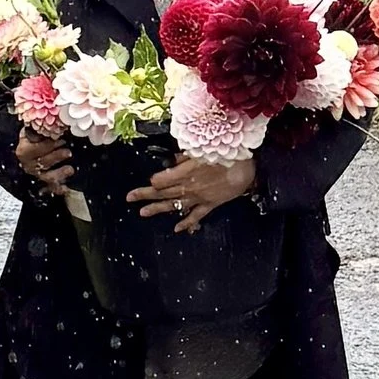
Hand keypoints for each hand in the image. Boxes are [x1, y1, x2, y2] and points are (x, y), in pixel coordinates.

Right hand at [15, 125, 74, 196]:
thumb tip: (51, 123)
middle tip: (68, 152)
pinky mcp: (44, 183)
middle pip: (43, 162)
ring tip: (70, 169)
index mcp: (24, 150)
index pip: (35, 149)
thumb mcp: (32, 133)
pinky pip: (51, 188)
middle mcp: (28, 164)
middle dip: (56, 157)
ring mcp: (36, 175)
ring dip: (59, 173)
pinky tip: (66, 188)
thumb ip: (38, 130)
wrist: (29, 155)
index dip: (49, 145)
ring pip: (48, 176)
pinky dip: (59, 189)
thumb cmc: (33, 140)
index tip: (61, 140)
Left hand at [128, 153, 257, 236]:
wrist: (248, 168)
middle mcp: (189, 187)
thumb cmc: (226, 153)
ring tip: (143, 213)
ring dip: (158, 209)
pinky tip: (177, 228)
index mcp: (186, 172)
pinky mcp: (210, 204)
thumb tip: (173, 160)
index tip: (149, 180)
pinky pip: (196, 216)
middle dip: (145, 195)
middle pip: (163, 192)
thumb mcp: (203, 150)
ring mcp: (199, 197)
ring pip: (175, 205)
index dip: (154, 180)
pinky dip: (186, 223)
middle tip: (130, 198)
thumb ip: (186, 157)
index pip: (162, 179)